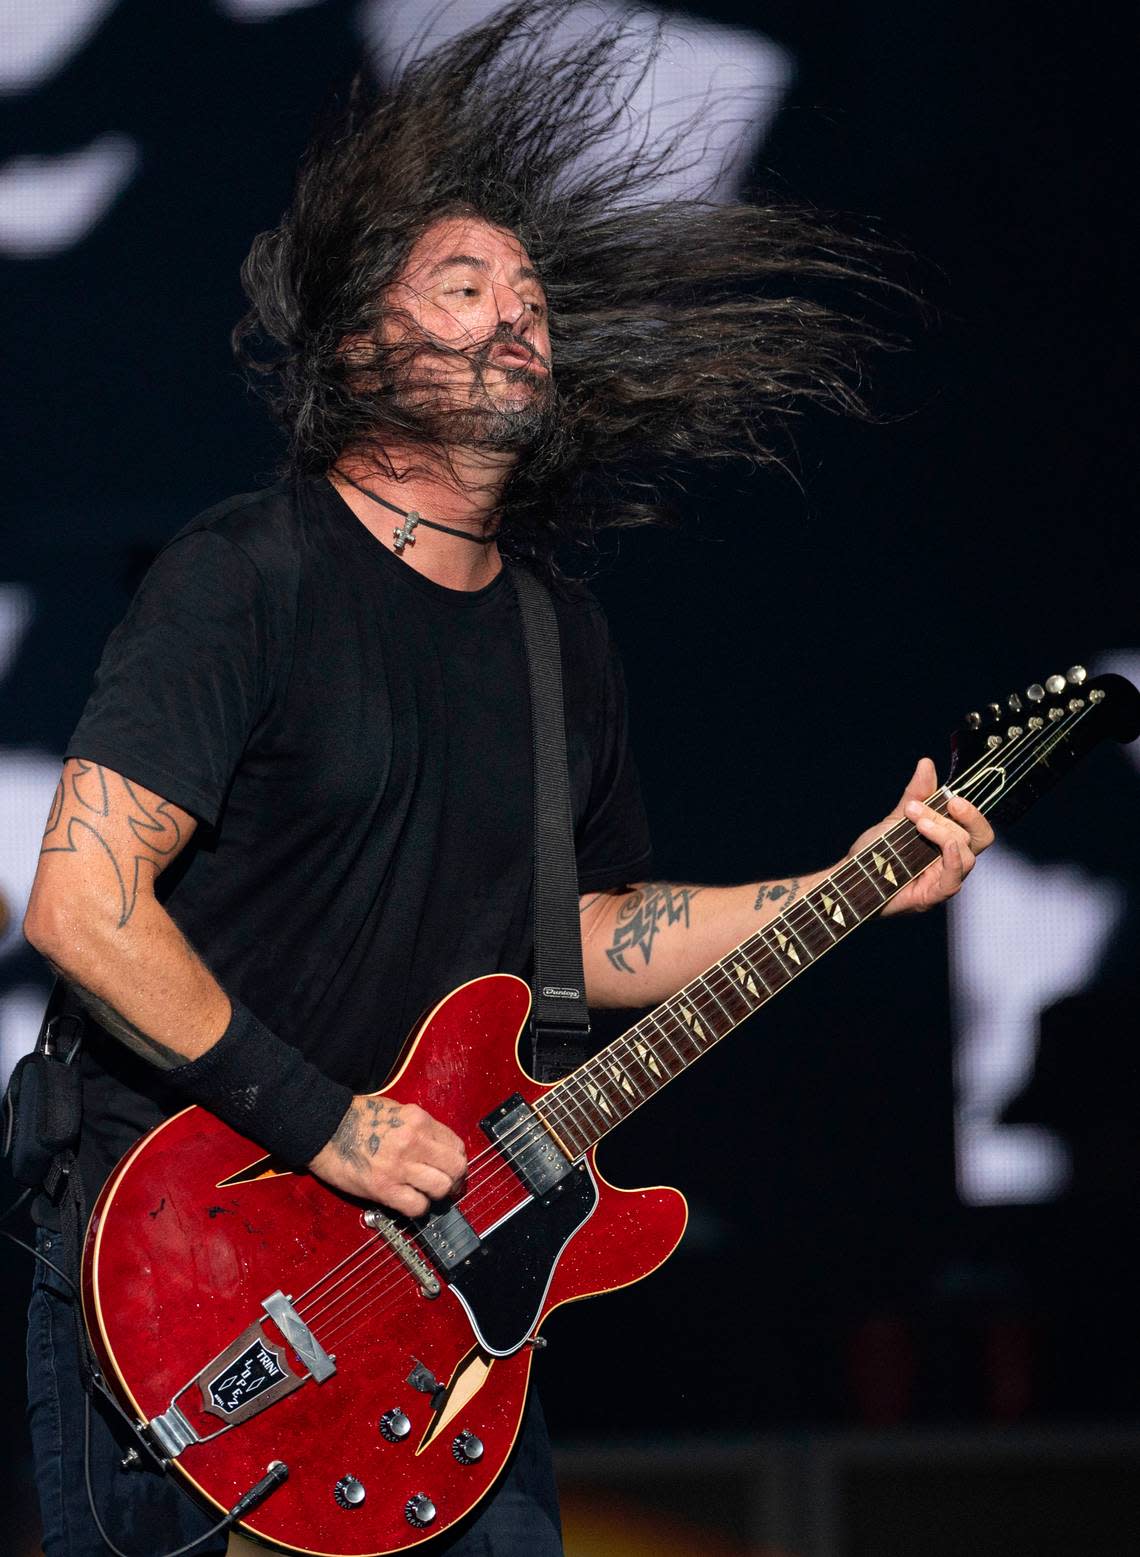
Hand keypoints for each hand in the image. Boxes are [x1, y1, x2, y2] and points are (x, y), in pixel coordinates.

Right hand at [309, 1094, 466, 1216]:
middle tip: (446, 1184)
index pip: (456, 1145)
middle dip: (454, 1178)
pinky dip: (418, 1207)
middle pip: (456, 1167)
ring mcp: (400, 1166)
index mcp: (418, 1120)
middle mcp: (414, 1141)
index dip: (455, 1159)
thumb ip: (420, 1128)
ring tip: (426, 1193)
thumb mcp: (396, 1111)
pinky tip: (410, 1201)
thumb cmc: (357, 1117)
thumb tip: (438, 1147)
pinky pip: (417, 1206)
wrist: (324, 1128)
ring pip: (441, 1187)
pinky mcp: (384, 1188)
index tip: (449, 1167)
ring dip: (437, 1194)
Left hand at [849, 757, 994, 914]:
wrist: (849, 875)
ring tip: (916, 821)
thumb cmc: (874, 851)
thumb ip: (917, 794)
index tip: (952, 798)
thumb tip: (926, 764)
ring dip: (943, 832)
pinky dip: (953, 859)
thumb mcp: (897, 817)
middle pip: (976, 838)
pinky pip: (953, 881)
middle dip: (951, 818)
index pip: (977, 828)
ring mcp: (942, 879)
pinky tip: (943, 845)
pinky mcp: (931, 896)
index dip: (972, 812)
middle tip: (922, 807)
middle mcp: (951, 861)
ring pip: (967, 855)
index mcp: (948, 843)